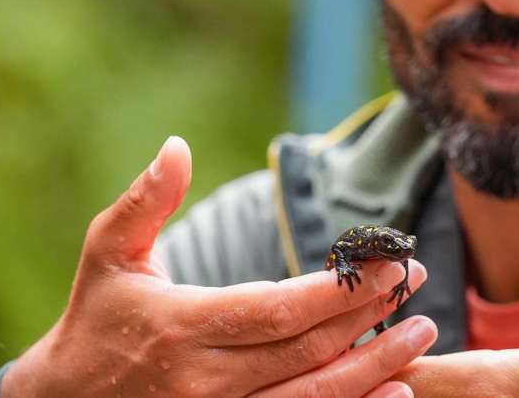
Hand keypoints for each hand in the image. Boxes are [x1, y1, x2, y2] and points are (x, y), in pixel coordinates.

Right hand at [0, 136, 436, 397]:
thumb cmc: (97, 318)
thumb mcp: (108, 253)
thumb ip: (145, 202)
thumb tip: (176, 145)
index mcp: (184, 326)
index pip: (277, 309)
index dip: (339, 289)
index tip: (387, 263)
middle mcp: (208, 380)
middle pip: (309, 349)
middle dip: (370, 314)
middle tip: (415, 280)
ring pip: (314, 395)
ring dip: (376, 364)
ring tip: (422, 331)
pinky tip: (395, 390)